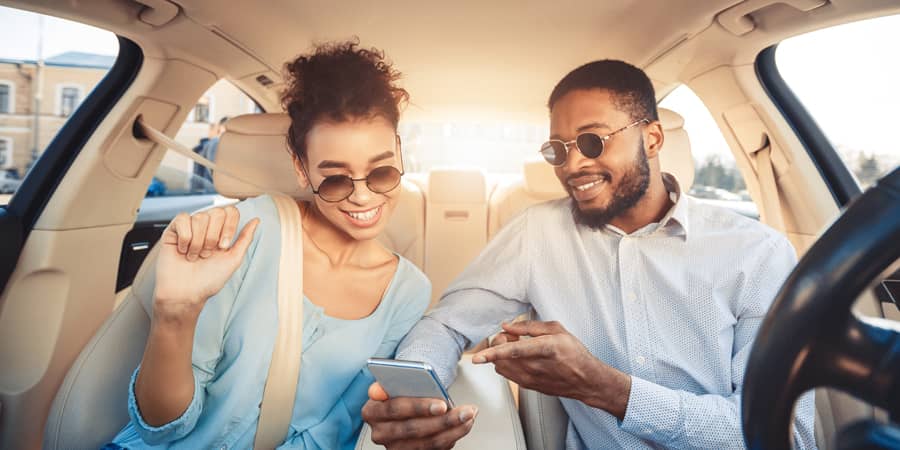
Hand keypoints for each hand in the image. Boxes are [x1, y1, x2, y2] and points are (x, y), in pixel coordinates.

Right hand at [153, 206, 258, 320]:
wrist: (186, 293)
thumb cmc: (209, 280)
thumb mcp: (233, 259)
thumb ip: (245, 239)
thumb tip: (256, 220)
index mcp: (221, 231)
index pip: (231, 211)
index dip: (229, 227)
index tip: (223, 247)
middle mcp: (206, 226)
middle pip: (217, 212)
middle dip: (214, 237)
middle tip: (207, 254)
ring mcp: (190, 227)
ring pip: (200, 217)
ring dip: (199, 242)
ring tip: (194, 256)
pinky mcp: (173, 230)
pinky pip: (183, 219)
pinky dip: (185, 239)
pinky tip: (183, 250)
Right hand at [361, 382, 477, 448]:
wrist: (404, 407)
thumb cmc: (401, 392)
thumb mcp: (393, 383)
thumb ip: (387, 384)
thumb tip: (376, 390)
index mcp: (371, 411)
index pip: (395, 409)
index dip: (419, 407)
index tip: (442, 404)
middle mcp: (380, 433)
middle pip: (414, 429)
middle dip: (443, 420)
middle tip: (466, 412)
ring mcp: (394, 447)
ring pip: (427, 443)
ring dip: (453, 430)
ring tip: (469, 416)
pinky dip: (451, 437)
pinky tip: (463, 425)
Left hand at [473, 320, 631, 419]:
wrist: (585, 380)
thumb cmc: (574, 354)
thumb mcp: (557, 330)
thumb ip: (529, 326)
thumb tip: (507, 326)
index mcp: (544, 349)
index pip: (512, 351)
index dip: (493, 353)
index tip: (478, 357)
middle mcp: (534, 367)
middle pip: (501, 358)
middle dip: (498, 343)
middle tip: (511, 336)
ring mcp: (530, 379)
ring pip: (501, 366)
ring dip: (501, 354)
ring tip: (516, 346)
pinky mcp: (527, 386)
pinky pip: (507, 373)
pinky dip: (506, 363)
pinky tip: (519, 357)